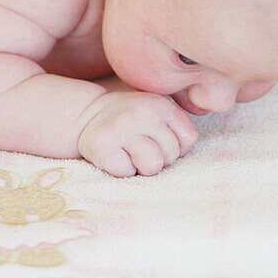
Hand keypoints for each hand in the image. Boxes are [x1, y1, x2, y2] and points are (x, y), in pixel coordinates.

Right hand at [77, 91, 198, 176]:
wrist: (88, 115)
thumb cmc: (131, 122)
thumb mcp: (157, 113)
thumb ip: (176, 127)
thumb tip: (181, 154)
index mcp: (160, 105)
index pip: (189, 138)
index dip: (176, 146)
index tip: (159, 140)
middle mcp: (142, 113)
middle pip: (171, 154)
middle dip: (159, 158)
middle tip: (140, 146)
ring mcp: (121, 129)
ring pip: (152, 166)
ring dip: (141, 167)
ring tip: (130, 153)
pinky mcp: (102, 147)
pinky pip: (127, 173)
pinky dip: (122, 170)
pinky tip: (115, 155)